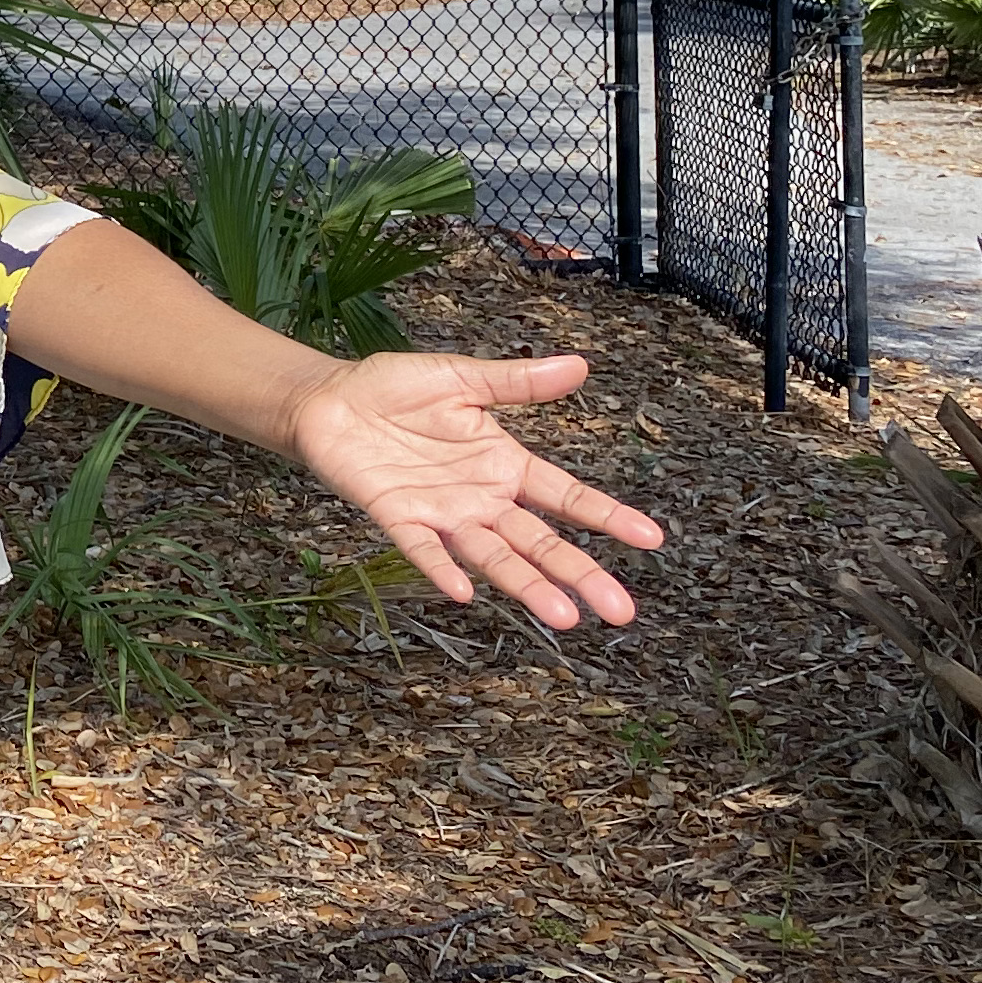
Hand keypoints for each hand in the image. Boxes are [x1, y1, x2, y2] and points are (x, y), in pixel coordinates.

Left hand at [281, 350, 663, 630]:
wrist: (330, 398)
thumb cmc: (395, 389)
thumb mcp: (461, 379)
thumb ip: (517, 383)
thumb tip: (579, 365)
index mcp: (504, 464)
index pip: (566, 497)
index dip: (606, 516)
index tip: (651, 539)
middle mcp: (481, 498)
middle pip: (540, 542)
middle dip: (579, 574)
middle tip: (620, 611)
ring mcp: (442, 512)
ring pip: (493, 556)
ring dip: (525, 585)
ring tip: (563, 616)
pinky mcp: (398, 517)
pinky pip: (422, 548)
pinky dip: (441, 568)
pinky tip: (463, 591)